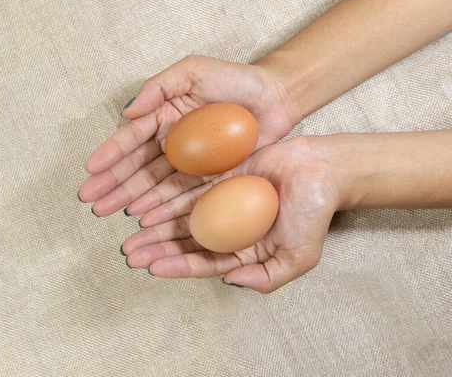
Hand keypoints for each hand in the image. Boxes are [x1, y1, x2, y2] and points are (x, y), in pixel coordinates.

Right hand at [78, 55, 298, 216]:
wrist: (277, 97)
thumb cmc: (236, 79)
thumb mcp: (193, 71)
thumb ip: (158, 87)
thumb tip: (127, 112)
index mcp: (163, 117)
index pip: (131, 139)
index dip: (110, 154)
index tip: (91, 170)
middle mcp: (171, 143)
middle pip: (136, 167)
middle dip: (113, 184)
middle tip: (91, 201)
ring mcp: (189, 165)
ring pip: (153, 185)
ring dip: (131, 199)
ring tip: (109, 213)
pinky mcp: (208, 180)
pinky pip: (181, 196)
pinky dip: (161, 207)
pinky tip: (143, 217)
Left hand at [121, 136, 340, 292]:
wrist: (323, 171)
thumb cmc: (313, 213)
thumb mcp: (299, 257)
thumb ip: (267, 277)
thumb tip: (229, 282)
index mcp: (242, 252)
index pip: (203, 263)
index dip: (176, 266)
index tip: (152, 267)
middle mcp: (227, 229)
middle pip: (185, 242)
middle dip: (156, 248)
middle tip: (129, 253)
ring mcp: (221, 203)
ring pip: (180, 217)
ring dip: (155, 225)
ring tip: (131, 231)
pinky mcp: (218, 178)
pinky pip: (187, 188)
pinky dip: (167, 197)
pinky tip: (147, 203)